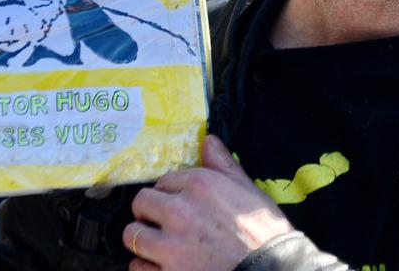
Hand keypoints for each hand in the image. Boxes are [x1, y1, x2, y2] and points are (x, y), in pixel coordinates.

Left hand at [122, 135, 292, 270]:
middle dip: (149, 212)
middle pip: (141, 202)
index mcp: (199, 185)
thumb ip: (223, 164)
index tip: (178, 203)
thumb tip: (208, 140)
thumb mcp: (248, 191)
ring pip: (132, 234)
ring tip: (156, 245)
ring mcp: (171, 244)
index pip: (164, 180)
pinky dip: (145, 267)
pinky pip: (137, 267)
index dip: (170, 193)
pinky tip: (158, 266)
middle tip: (162, 223)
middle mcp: (179, 210)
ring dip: (142, 239)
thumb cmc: (265, 233)